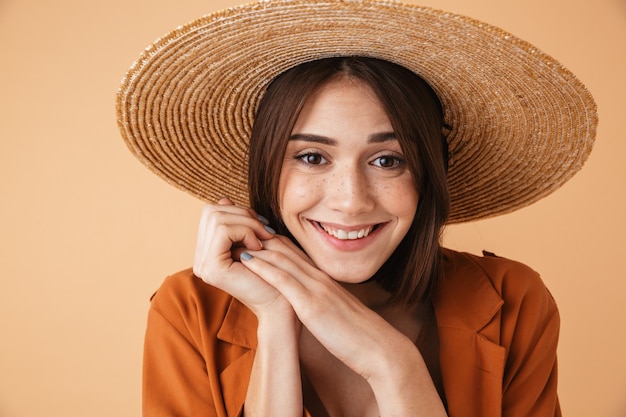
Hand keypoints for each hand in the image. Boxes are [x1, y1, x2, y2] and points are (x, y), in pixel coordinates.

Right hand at [192, 198, 287, 314]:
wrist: (282, 303)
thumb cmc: (272, 272)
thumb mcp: (253, 239)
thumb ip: (237, 221)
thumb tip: (223, 199)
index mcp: (206, 252)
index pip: (212, 212)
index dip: (238, 211)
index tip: (261, 225)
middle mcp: (199, 259)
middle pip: (212, 211)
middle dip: (243, 214)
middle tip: (266, 231)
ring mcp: (202, 265)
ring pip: (217, 218)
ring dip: (247, 223)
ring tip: (264, 239)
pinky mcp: (211, 268)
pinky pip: (223, 231)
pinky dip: (245, 232)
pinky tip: (259, 247)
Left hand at [240, 242, 446, 415]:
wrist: (378, 349)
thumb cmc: (357, 336)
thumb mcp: (334, 313)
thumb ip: (320, 303)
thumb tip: (305, 305)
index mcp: (323, 280)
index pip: (292, 253)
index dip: (269, 241)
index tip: (248, 236)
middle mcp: (318, 278)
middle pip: (283, 249)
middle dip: (256, 237)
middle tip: (233, 227)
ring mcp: (316, 289)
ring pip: (281, 258)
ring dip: (255, 246)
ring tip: (231, 236)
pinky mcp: (312, 305)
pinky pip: (284, 280)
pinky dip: (263, 268)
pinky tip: (246, 260)